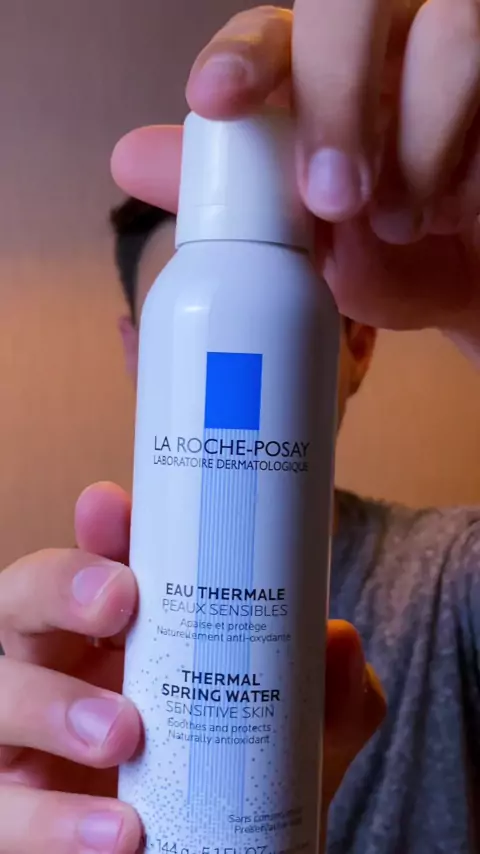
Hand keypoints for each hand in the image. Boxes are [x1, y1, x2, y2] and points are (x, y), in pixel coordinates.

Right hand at [0, 482, 383, 853]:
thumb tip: (337, 642)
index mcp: (123, 630)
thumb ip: (332, 694)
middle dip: (59, 584)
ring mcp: (31, 740)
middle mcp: (65, 669)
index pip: (97, 558)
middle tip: (119, 602)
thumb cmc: (243, 779)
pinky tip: (120, 832)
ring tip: (125, 733)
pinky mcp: (20, 814)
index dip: (97, 527)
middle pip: (24, 601)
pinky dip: (54, 821)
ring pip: (1, 694)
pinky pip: (9, 814)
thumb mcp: (299, 733)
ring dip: (52, 704)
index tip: (114, 507)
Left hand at [111, 3, 479, 360]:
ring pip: (450, 33)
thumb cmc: (384, 260)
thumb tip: (129, 157)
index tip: (216, 100)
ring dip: (423, 141)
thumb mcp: (304, 251)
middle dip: (340, 97)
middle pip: (353, 3)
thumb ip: (230, 203)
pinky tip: (462, 205)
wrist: (472, 280)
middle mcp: (387, 43)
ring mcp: (455, 51)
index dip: (244, 57)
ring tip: (403, 225)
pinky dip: (474, 159)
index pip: (273, 33)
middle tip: (335, 199)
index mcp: (318, 75)